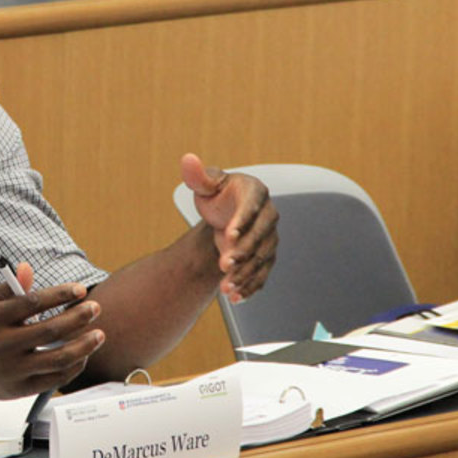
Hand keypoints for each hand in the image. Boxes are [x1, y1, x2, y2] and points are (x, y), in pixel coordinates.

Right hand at [0, 263, 103, 398]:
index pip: (32, 304)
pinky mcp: (19, 389)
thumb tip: (29, 270)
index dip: (59, 295)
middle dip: (78, 318)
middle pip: (49, 332)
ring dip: (83, 346)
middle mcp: (1, 345)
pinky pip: (54, 379)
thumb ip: (8, 288)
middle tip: (95, 308)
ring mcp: (11, 370)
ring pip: (57, 359)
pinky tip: (83, 354)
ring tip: (99, 335)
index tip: (80, 290)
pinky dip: (74, 366)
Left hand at [180, 153, 277, 303]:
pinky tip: (235, 297)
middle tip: (225, 263)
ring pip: (262, 258)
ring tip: (227, 286)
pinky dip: (250, 287)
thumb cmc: (218, 196)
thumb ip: (198, 175)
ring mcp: (269, 238)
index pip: (252, 206)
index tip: (228, 234)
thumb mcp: (206, 185)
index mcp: (255, 192)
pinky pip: (262, 274)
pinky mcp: (265, 257)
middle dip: (244, 251)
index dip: (242, 221)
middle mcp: (267, 215)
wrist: (226, 216)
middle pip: (260, 235)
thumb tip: (188, 160)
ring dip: (246, 274)